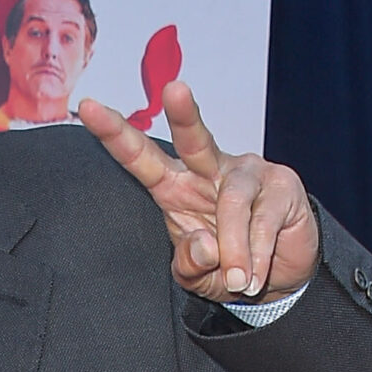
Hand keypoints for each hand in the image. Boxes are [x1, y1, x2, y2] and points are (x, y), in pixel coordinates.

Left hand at [77, 80, 318, 302]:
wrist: (279, 276)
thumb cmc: (226, 267)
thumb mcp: (197, 277)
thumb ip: (189, 265)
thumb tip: (203, 245)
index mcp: (176, 186)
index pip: (141, 158)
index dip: (116, 135)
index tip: (88, 107)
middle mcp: (210, 170)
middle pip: (194, 139)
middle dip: (183, 115)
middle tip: (175, 90)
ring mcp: (249, 172)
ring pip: (232, 201)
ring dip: (234, 250)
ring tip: (238, 282)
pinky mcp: (282, 184)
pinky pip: (262, 221)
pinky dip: (257, 256)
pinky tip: (255, 276)